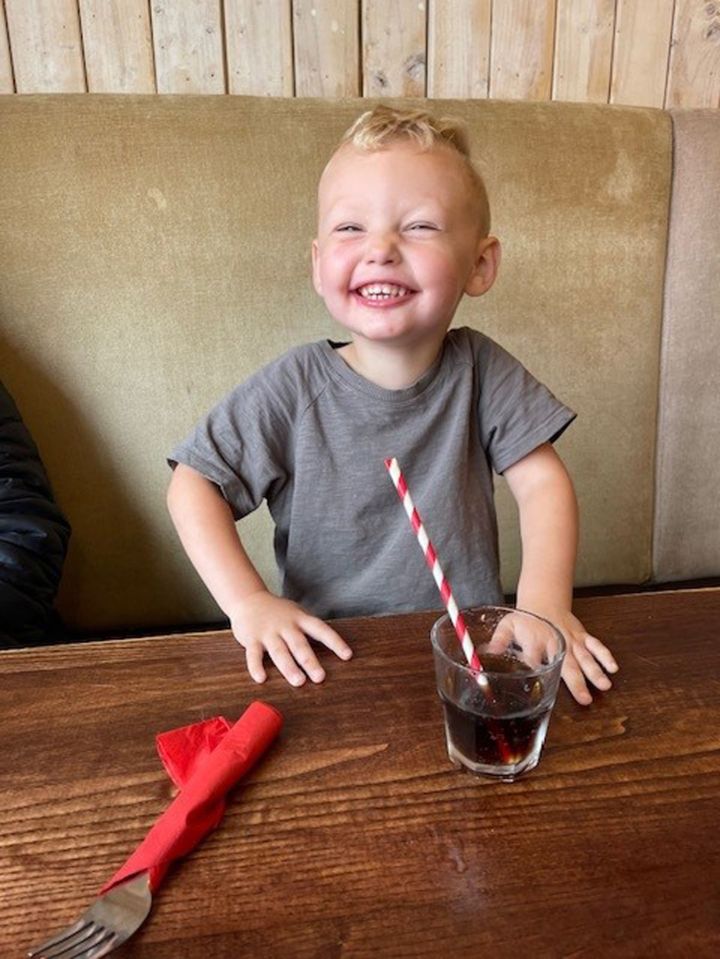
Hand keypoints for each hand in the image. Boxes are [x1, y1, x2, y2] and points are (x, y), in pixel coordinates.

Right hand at [229, 591, 352, 686]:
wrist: (248, 599)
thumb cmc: (277, 612)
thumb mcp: (296, 614)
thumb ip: (309, 629)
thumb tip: (332, 648)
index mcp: (300, 619)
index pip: (321, 630)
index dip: (335, 642)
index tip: (347, 655)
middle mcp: (286, 625)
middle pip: (299, 644)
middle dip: (310, 661)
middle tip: (320, 677)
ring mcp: (268, 632)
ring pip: (280, 651)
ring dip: (289, 667)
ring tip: (298, 682)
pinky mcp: (251, 638)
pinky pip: (253, 654)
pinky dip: (256, 667)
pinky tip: (261, 678)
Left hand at [487, 608, 617, 705]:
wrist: (543, 599)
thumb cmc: (525, 618)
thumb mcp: (507, 626)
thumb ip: (498, 641)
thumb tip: (485, 653)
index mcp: (535, 641)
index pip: (534, 657)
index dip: (536, 668)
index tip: (540, 682)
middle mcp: (555, 641)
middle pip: (566, 664)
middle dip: (576, 681)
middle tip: (584, 698)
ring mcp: (571, 639)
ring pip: (585, 657)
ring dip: (595, 671)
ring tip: (604, 685)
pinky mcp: (582, 636)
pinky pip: (595, 645)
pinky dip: (605, 655)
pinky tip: (613, 668)